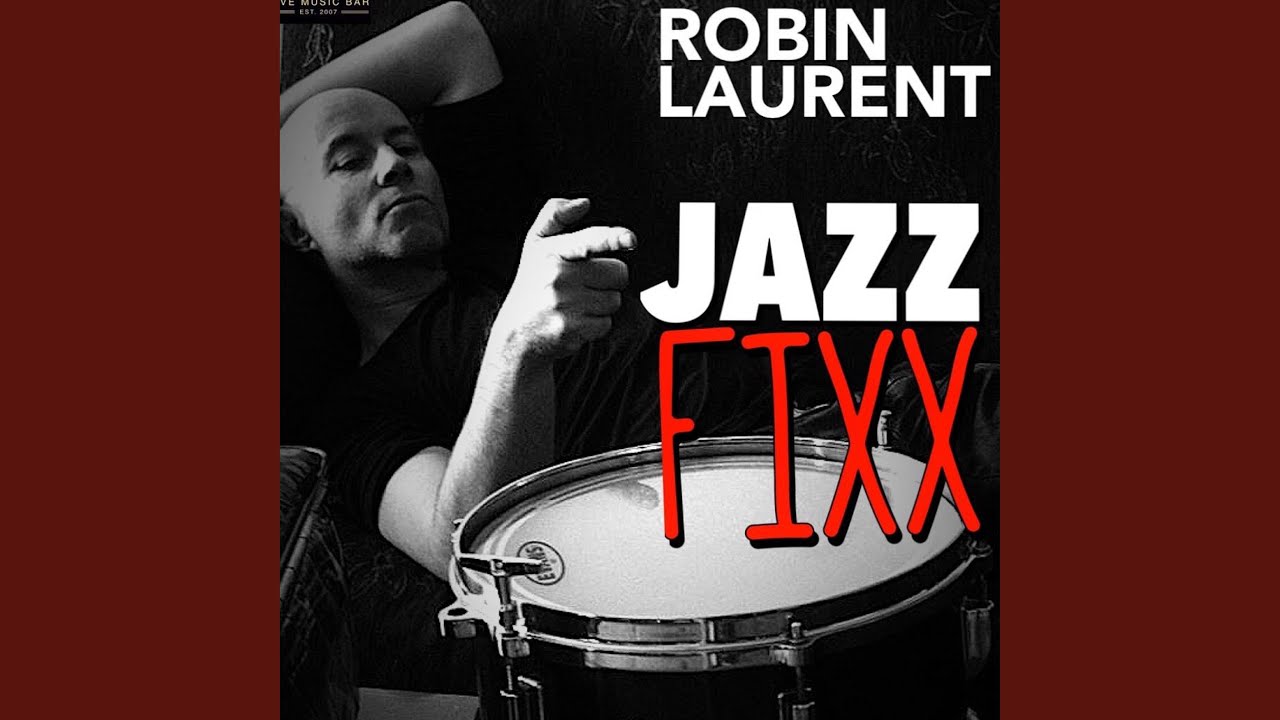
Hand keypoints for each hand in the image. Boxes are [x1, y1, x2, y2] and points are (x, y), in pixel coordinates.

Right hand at [493, 198, 635, 361]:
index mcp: (552, 251)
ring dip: (601, 304)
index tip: (629, 239)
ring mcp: (565, 303)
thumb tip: (583, 203)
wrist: (516, 334)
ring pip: (614, 299)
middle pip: (618, 272)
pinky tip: (575, 321)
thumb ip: (555, 215)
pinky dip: (595, 325)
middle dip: (608, 279)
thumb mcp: (535, 244)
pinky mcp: (573, 328)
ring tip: (576, 304)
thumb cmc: (532, 285)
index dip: (612, 238)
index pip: (589, 240)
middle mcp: (558, 276)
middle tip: (583, 285)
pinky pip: (606, 323)